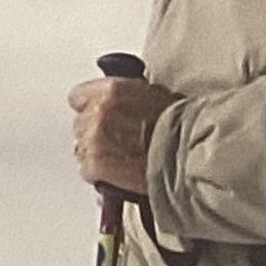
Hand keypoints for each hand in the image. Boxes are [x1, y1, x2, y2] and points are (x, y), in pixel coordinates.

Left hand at [68, 73, 170, 196]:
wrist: (187, 154)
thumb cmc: (179, 127)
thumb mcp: (153, 95)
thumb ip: (125, 95)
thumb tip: (116, 99)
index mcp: (112, 91)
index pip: (78, 97)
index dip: (90, 107)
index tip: (99, 114)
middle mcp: (99, 112)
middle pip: (80, 124)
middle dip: (95, 132)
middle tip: (119, 140)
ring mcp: (95, 139)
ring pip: (82, 148)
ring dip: (96, 153)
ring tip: (122, 157)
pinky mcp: (95, 164)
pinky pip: (86, 170)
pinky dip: (99, 174)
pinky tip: (118, 172)